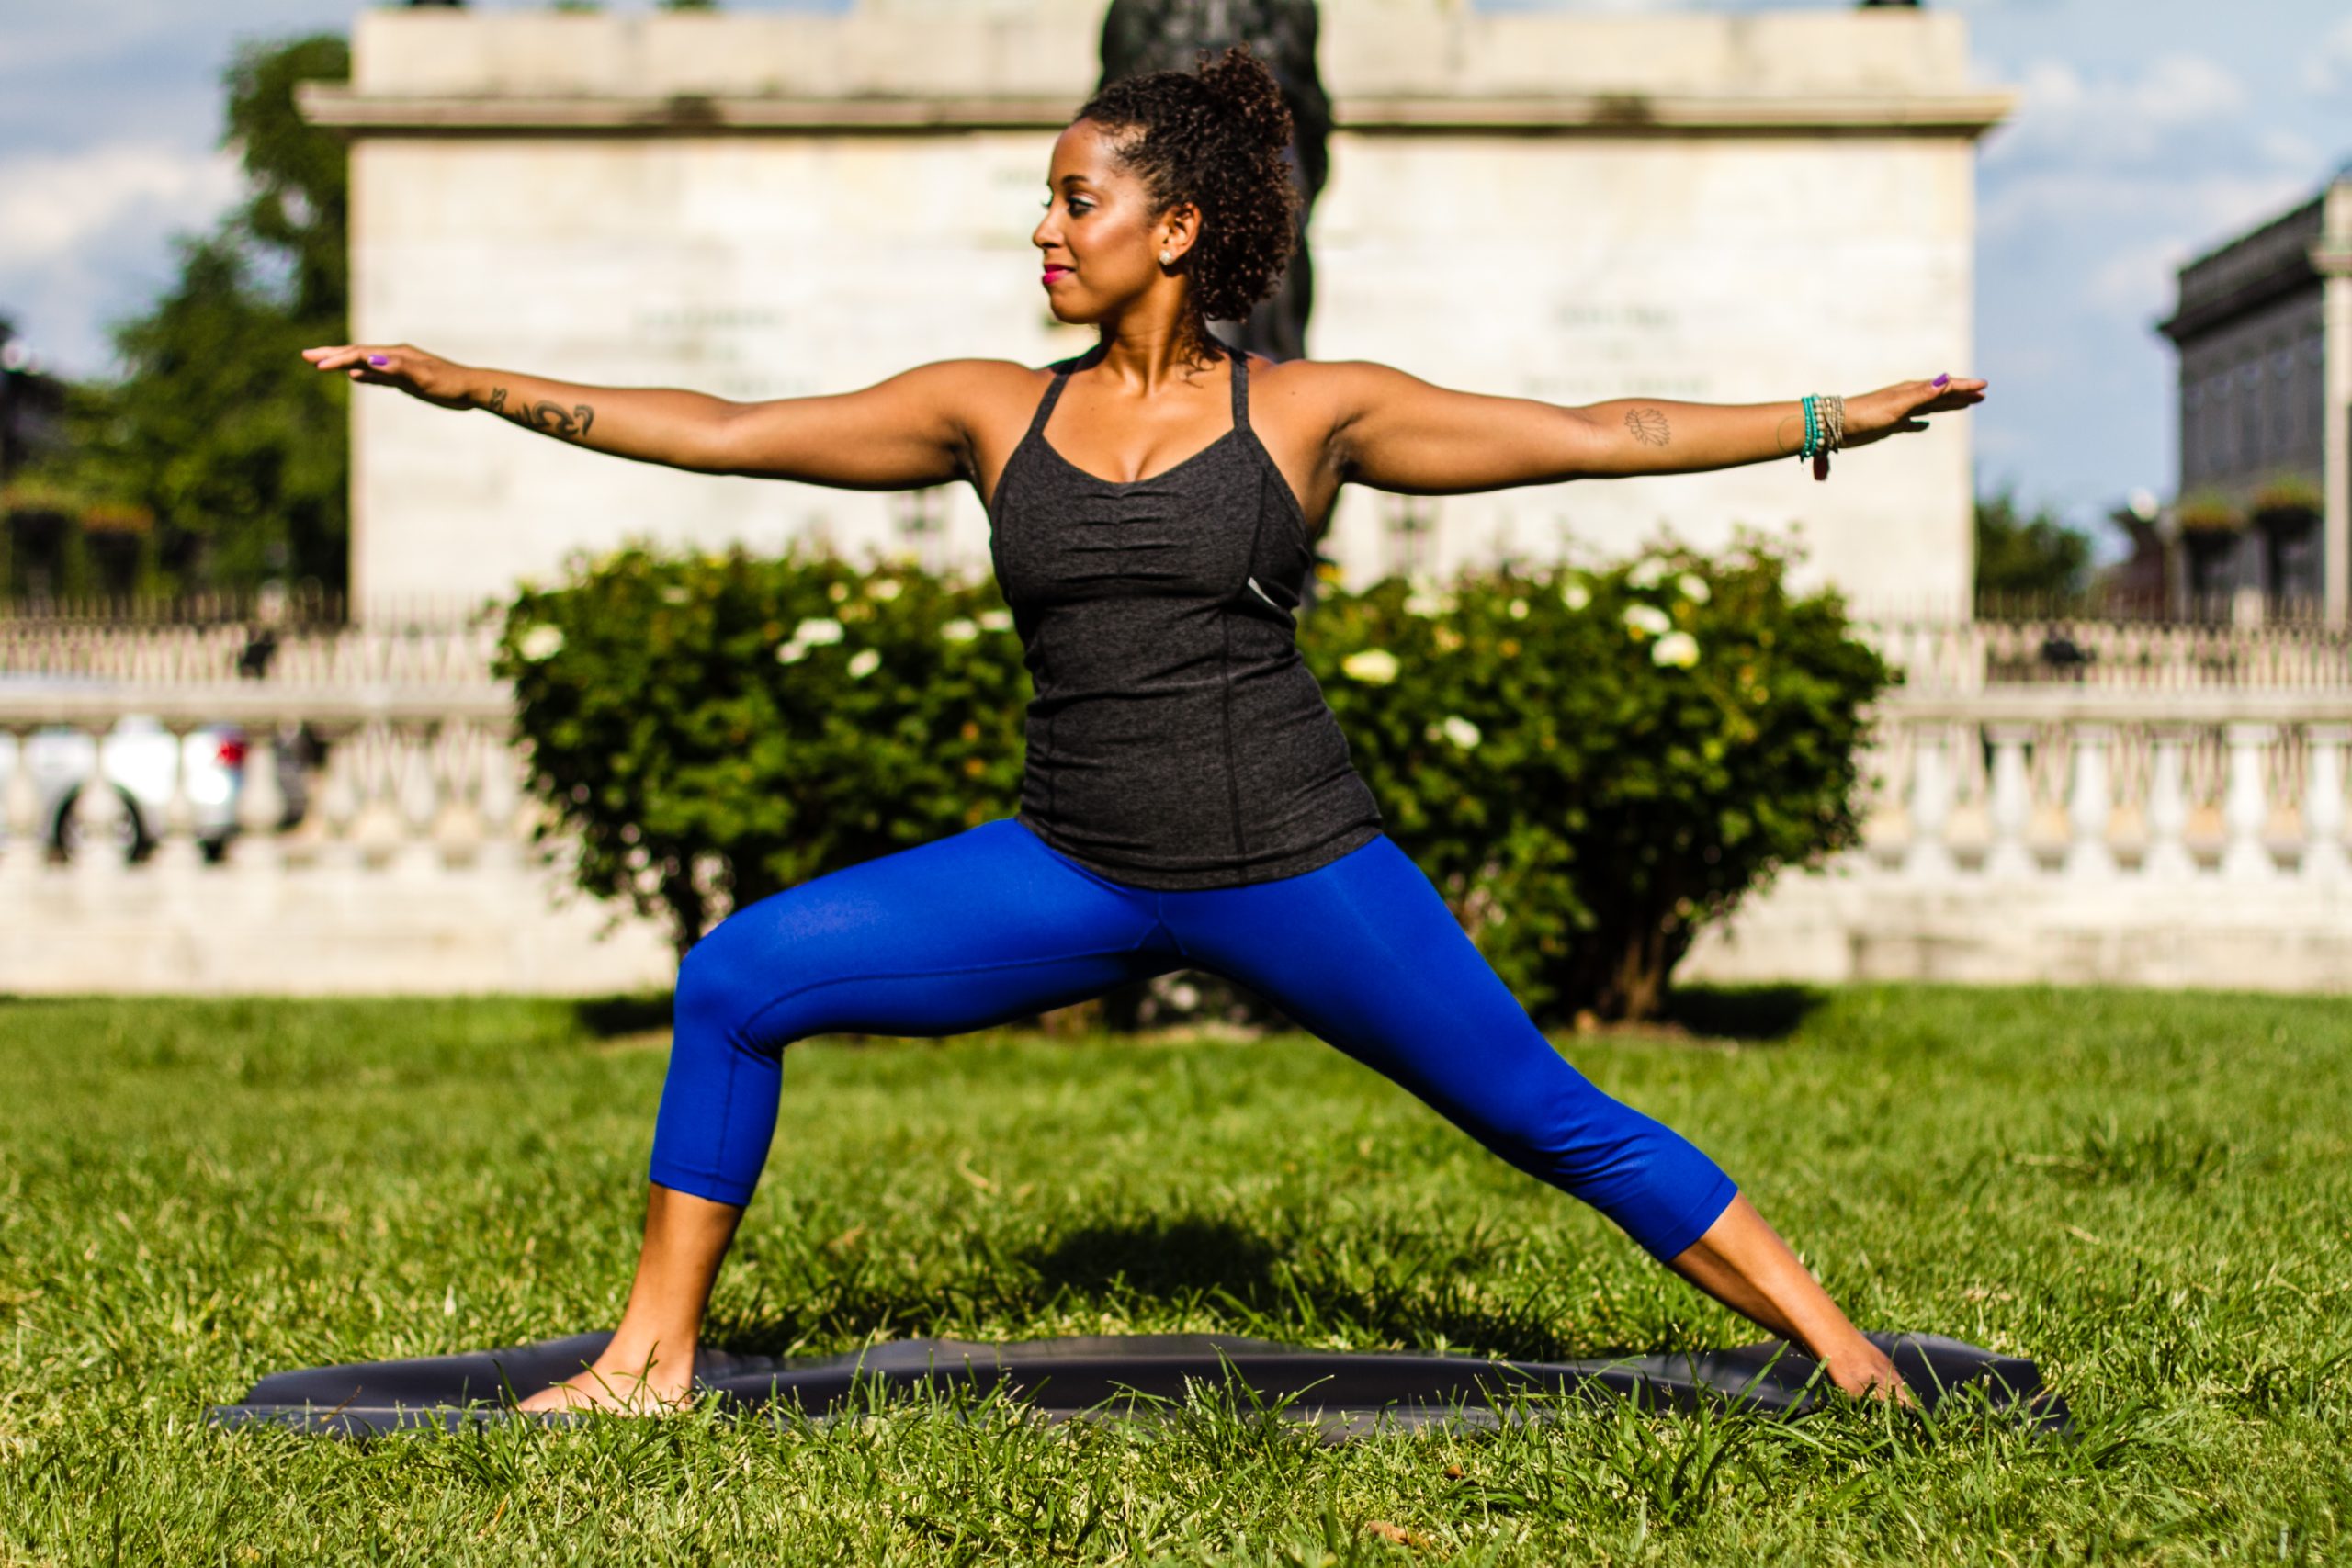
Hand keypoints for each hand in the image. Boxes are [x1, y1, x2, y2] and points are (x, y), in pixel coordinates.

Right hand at [301, 342, 476, 410]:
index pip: (359, 355)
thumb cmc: (448, 384)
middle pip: (356, 354)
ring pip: (363, 363)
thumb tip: (368, 362)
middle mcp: (394, 357)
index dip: (336, 359)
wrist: (471, 389)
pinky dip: (362, 374)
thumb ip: (396, 369)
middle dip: (330, 355)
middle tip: (304, 356)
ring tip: (320, 364)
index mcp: (395, 355)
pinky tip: (353, 377)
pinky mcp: (404, 378)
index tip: (316, 365)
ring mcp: (398, 366)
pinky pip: (377, 374)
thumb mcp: (422, 378)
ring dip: (341, 363)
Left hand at [1840, 374, 1987, 449]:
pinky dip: (1919, 423)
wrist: (1835, 426)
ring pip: (1929, 407)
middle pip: (1940, 396)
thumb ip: (1922, 394)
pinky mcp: (1888, 424)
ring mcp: (1898, 411)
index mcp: (1912, 391)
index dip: (1964, 386)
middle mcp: (1907, 398)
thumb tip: (1946, 379)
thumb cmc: (1866, 414)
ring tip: (1964, 406)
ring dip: (1947, 406)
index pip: (1945, 386)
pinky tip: (1924, 426)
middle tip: (1982, 395)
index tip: (1984, 386)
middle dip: (1961, 395)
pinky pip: (1910, 422)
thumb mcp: (1898, 405)